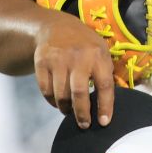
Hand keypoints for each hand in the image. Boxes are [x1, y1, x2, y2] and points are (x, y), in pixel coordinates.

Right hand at [34, 14, 114, 128]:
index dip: (105, 106)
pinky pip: (46, 90)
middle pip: (79, 93)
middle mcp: (78, 57)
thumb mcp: (101, 51)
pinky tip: (58, 102)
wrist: (57, 27)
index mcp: (98, 55)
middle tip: (84, 125)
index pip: (104, 85)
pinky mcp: (42, 62)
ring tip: (70, 112)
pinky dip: (52, 101)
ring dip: (66, 109)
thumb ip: (106, 73)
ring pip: (61, 94)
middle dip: (82, 114)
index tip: (103, 122)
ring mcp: (58, 59)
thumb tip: (109, 104)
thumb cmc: (85, 45)